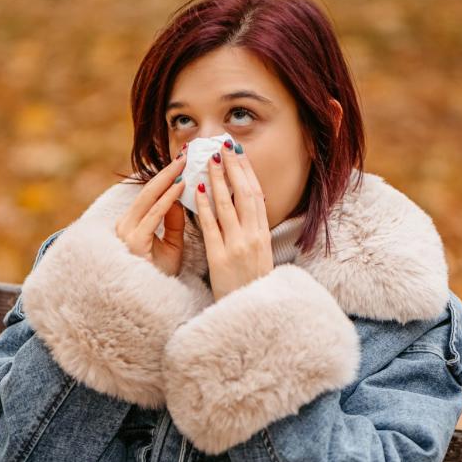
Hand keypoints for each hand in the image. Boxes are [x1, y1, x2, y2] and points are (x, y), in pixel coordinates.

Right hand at [114, 150, 186, 276]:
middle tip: (186, 153)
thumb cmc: (161, 275)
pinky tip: (181, 186)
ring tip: (185, 163)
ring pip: (149, 198)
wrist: (153, 304)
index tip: (184, 161)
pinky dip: (168, 199)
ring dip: (168, 178)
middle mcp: (125, 225)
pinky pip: (154, 215)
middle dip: (168, 170)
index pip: (151, 194)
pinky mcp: (134, 242)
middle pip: (148, 190)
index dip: (167, 176)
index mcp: (132, 224)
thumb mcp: (171, 245)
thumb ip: (173, 221)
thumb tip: (180, 196)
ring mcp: (127, 233)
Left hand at [196, 138, 270, 301]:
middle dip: (233, 168)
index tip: (238, 153)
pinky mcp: (220, 258)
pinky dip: (205, 206)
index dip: (247, 172)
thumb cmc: (251, 286)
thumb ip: (254, 232)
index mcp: (263, 235)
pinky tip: (198, 189)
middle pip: (244, 194)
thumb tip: (248, 207)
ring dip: (218, 180)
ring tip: (209, 160)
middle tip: (223, 146)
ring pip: (227, 205)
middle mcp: (253, 237)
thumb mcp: (260, 256)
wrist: (250, 314)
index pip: (256, 195)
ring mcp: (237, 247)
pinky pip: (211, 226)